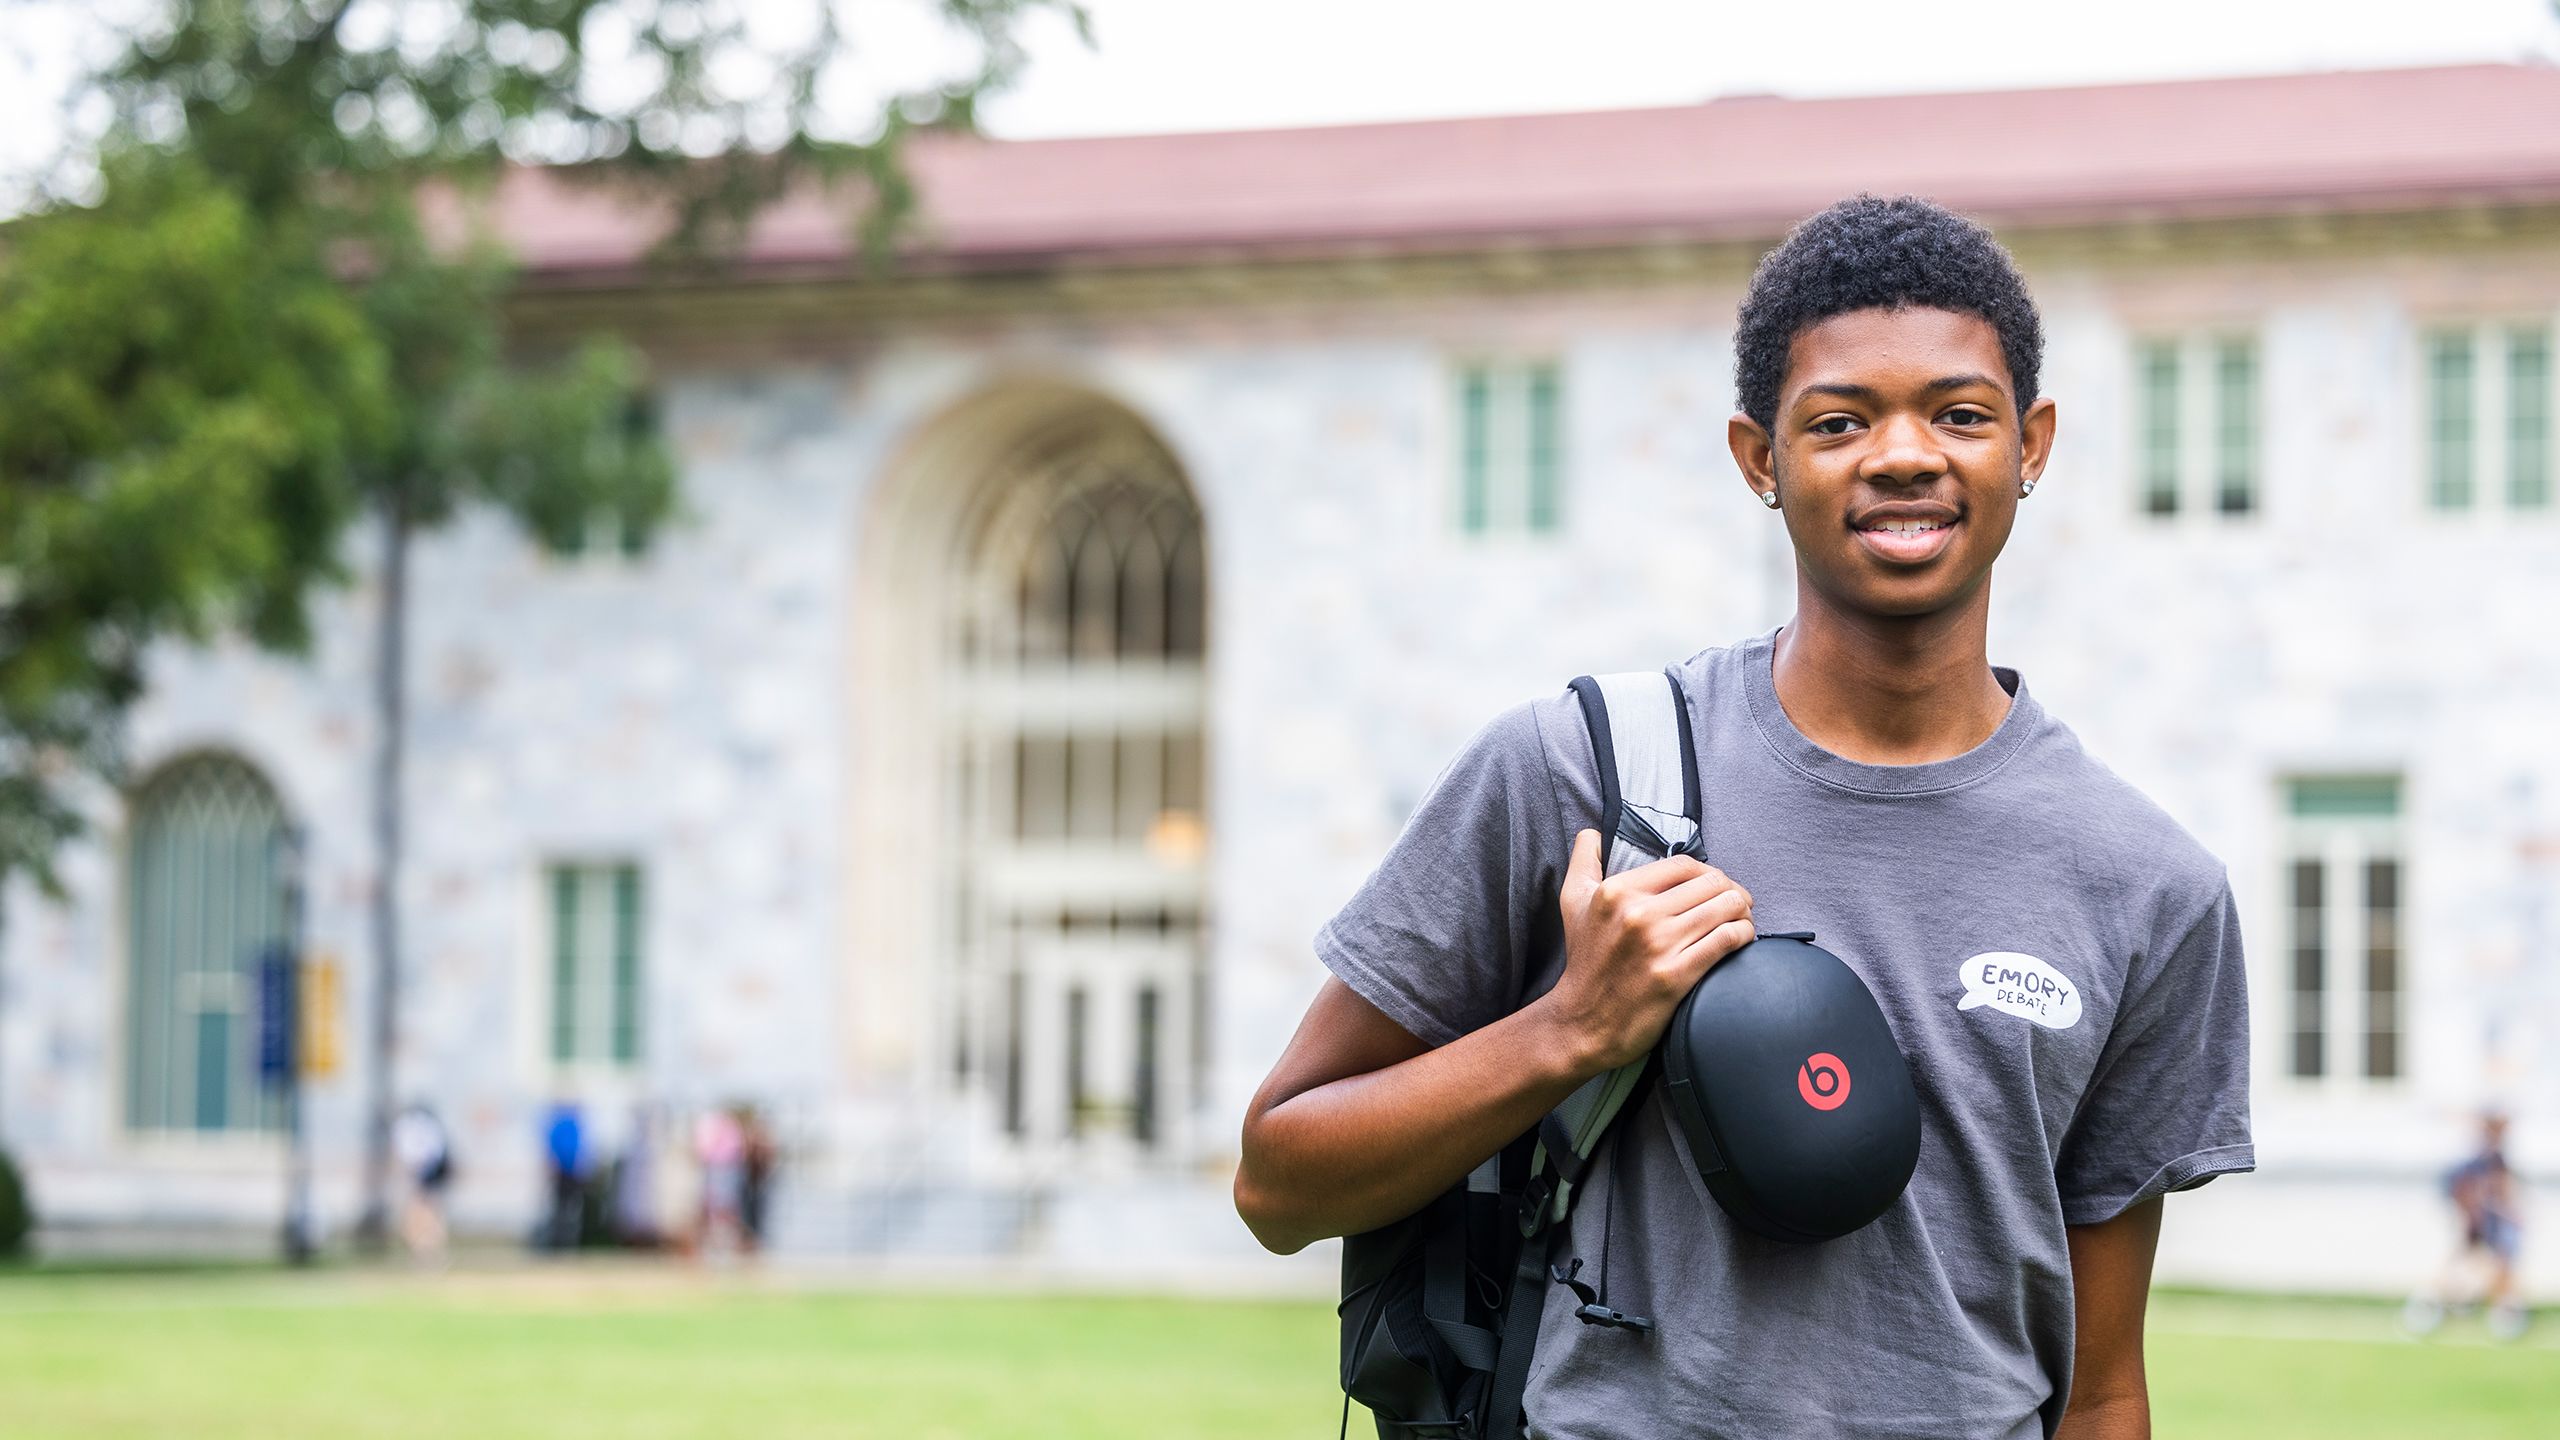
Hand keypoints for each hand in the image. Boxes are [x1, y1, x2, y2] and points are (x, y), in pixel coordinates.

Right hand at [1537, 828, 1754, 1073]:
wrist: (1583, 1022)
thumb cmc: (1584, 961)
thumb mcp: (1572, 903)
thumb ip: (1583, 860)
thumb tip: (1592, 833)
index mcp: (1618, 891)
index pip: (1684, 865)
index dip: (1708, 872)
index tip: (1714, 886)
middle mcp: (1638, 913)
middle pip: (1711, 884)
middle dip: (1732, 891)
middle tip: (1736, 904)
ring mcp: (1658, 945)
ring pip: (1725, 908)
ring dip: (1744, 912)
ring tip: (1742, 920)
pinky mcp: (1676, 975)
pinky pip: (1727, 940)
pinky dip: (1744, 934)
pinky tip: (1743, 938)